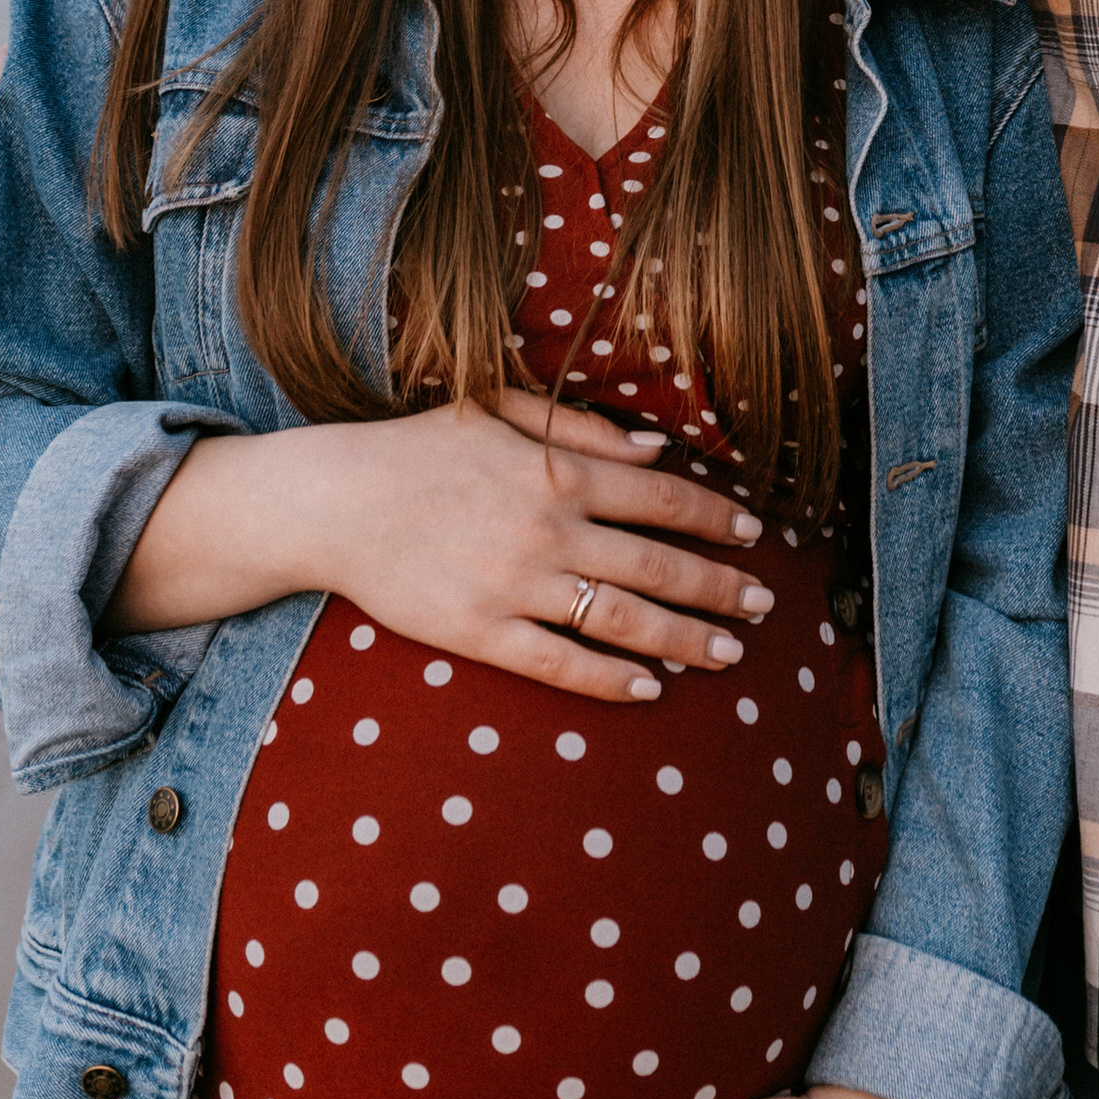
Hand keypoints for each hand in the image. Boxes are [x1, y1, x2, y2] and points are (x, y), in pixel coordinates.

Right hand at [102, 388, 778, 702]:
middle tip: (762, 606)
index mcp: (558, 468)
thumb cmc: (422, 448)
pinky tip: (650, 689)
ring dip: (685, 639)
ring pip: (623, 620)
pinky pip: (561, 663)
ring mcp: (516, 584)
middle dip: (719, 587)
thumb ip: (582, 425)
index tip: (754, 536)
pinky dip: (612, 679)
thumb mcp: (502, 409)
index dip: (716, 518)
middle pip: (658, 564)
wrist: (336, 500)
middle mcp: (549, 527)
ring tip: (728, 654)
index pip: (663, 496)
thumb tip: (658, 447)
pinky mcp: (481, 632)